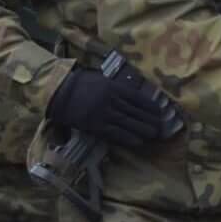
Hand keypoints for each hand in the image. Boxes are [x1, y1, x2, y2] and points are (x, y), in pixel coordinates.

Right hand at [46, 69, 171, 147]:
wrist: (59, 92)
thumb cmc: (81, 84)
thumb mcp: (102, 79)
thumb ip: (118, 86)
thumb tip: (135, 93)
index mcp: (113, 87)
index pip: (137, 98)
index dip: (150, 106)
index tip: (160, 112)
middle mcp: (110, 100)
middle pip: (134, 112)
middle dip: (149, 120)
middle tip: (162, 127)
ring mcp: (102, 113)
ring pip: (127, 123)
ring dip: (142, 130)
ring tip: (154, 135)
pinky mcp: (94, 125)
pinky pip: (114, 133)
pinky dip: (127, 138)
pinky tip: (138, 142)